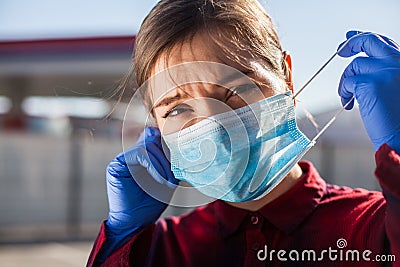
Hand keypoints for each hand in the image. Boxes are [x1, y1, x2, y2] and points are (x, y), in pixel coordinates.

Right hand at [101, 126, 177, 259]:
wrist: (134, 223)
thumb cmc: (151, 203)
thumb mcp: (167, 180)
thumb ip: (171, 163)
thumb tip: (182, 147)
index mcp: (143, 156)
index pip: (156, 138)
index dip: (169, 144)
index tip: (181, 159)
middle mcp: (132, 155)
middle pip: (154, 140)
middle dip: (168, 156)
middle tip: (176, 174)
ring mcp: (123, 159)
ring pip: (148, 146)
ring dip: (163, 164)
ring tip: (169, 181)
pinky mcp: (117, 165)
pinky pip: (139, 154)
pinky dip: (153, 166)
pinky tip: (160, 180)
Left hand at [337, 31, 399, 152]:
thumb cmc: (396, 118)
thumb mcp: (393, 87)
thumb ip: (383, 72)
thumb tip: (363, 61)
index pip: (384, 43)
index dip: (365, 39)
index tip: (350, 39)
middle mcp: (398, 62)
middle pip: (370, 41)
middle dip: (352, 43)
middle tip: (340, 50)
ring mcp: (385, 70)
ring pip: (354, 66)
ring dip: (346, 82)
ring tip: (348, 98)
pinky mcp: (371, 83)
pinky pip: (348, 82)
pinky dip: (344, 92)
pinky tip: (348, 104)